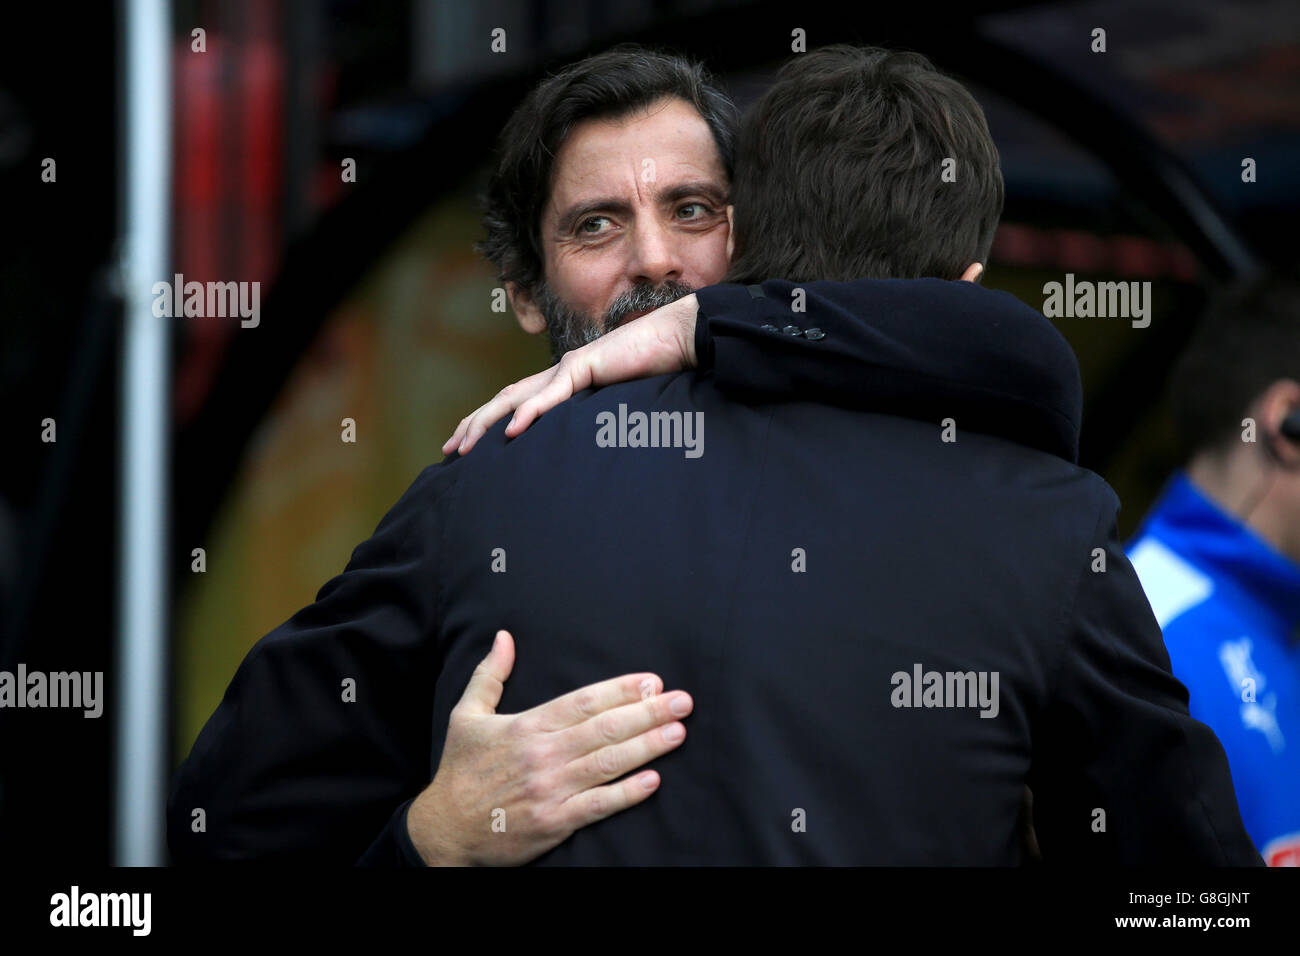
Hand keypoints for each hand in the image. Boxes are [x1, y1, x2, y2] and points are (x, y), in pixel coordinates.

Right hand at [406, 629, 693, 864]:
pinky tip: (652, 781)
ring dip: (646, 747)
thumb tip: (504, 637)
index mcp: (526, 726)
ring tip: (678, 733)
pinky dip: (626, 794)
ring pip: (606, 764)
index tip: (652, 682)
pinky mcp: (553, 822)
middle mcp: (542, 755)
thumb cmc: (460, 771)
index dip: (620, 690)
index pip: (582, 702)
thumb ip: (490, 675)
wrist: (444, 830)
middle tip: (682, 701)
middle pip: (603, 729)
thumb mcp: (466, 715)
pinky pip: (597, 806)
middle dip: (647, 713)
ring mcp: (549, 790)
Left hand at [442, 293, 698, 455]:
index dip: (489, 421)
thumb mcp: (623, 406)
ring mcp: (572, 367)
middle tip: (450, 450)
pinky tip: (511, 432)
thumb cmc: (659, 370)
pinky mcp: (588, 366)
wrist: (682, 339)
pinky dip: (530, 413)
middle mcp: (561, 372)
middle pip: (505, 398)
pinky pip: (553, 395)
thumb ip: (602, 421)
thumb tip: (592, 451)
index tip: (469, 446)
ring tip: (468, 447)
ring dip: (489, 422)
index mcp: (567, 381)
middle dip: (474, 424)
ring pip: (518, 397)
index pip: (516, 402)